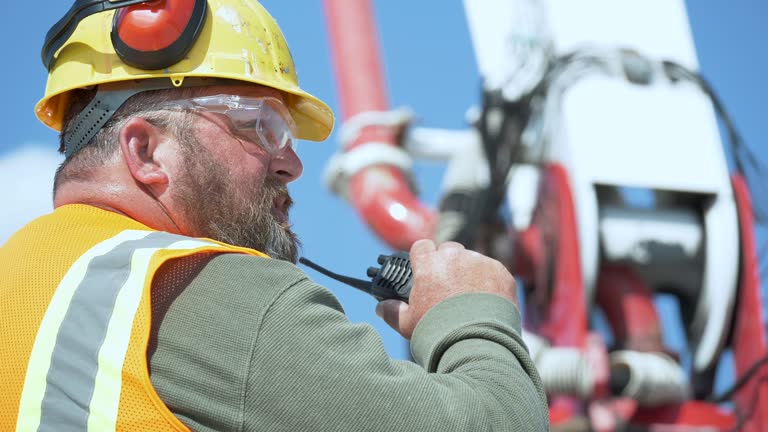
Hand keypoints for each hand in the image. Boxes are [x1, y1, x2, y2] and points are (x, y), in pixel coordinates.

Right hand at [376, 239, 517, 339]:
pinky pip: (493, 271)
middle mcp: (454, 257)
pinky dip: (490, 282)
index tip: (424, 268)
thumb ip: (392, 312)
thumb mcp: (408, 324)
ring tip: (470, 298)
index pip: (422, 246)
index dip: (422, 256)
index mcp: (428, 264)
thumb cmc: (438, 332)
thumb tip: (381, 307)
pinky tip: (487, 301)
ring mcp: (480, 262)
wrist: (478, 343)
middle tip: (448, 286)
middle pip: (449, 250)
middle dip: (447, 263)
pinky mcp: (501, 272)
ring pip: (472, 260)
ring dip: (469, 272)